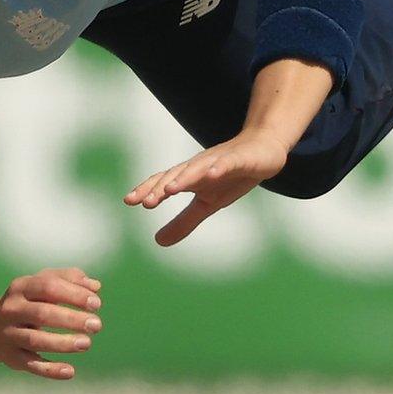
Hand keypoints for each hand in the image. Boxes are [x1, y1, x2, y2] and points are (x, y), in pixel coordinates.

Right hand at [0, 267, 102, 380]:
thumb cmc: (28, 302)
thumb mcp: (42, 284)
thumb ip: (70, 280)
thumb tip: (95, 286)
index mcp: (22, 287)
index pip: (48, 286)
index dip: (74, 294)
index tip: (96, 304)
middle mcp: (12, 310)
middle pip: (42, 313)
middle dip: (71, 319)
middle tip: (96, 325)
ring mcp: (9, 335)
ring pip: (36, 340)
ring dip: (63, 343)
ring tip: (86, 343)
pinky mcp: (11, 358)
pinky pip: (31, 365)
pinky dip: (50, 370)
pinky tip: (70, 371)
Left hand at [124, 130, 288, 246]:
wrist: (263, 151)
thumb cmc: (231, 177)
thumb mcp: (207, 204)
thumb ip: (183, 221)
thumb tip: (157, 242)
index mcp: (189, 177)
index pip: (163, 182)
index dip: (147, 190)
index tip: (129, 201)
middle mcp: (198, 166)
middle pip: (176, 175)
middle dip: (160, 187)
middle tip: (146, 202)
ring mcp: (218, 161)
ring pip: (198, 168)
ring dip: (184, 178)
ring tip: (170, 189)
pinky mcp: (239, 159)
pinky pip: (227, 163)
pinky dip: (219, 168)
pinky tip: (212, 175)